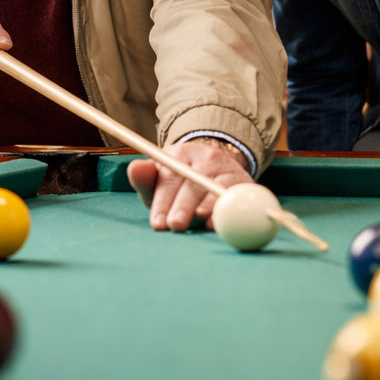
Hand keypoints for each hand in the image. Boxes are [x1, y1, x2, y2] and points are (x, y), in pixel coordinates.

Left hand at [125, 138, 252, 231]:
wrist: (217, 169)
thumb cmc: (180, 183)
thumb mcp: (161, 180)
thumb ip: (146, 180)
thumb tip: (134, 168)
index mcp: (179, 154)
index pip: (169, 178)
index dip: (162, 201)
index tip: (158, 223)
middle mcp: (205, 157)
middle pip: (193, 183)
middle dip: (183, 206)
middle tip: (176, 225)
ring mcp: (227, 168)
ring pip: (217, 189)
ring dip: (209, 208)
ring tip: (201, 224)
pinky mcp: (245, 182)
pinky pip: (238, 197)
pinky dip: (230, 211)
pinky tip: (222, 222)